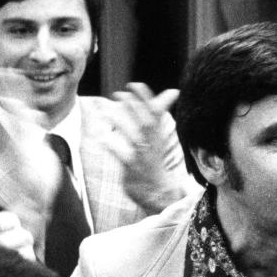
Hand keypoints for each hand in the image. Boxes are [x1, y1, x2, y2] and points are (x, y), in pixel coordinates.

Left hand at [99, 83, 185, 210]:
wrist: (159, 192)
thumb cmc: (155, 160)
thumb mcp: (160, 135)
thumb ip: (161, 113)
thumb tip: (174, 90)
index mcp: (158, 135)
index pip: (155, 113)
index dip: (146, 98)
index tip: (135, 84)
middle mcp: (152, 144)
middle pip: (146, 123)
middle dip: (133, 108)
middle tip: (119, 94)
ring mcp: (143, 157)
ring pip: (133, 138)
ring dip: (121, 124)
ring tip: (106, 112)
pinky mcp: (132, 169)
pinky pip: (122, 157)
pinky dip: (113, 147)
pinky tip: (102, 139)